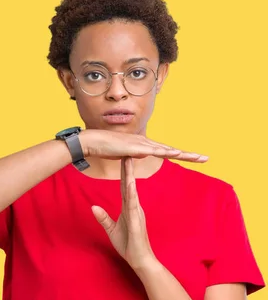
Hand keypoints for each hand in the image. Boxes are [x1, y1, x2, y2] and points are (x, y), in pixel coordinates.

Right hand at [79, 129, 207, 162]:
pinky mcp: (136, 147)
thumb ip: (133, 154)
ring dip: (183, 154)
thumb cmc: (105, 147)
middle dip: (188, 154)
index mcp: (144, 146)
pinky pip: (154, 150)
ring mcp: (142, 144)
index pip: (166, 152)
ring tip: (198, 157)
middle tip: (206, 158)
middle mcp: (146, 143)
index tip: (193, 158)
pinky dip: (167, 152)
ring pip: (167, 150)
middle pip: (171, 150)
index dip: (180, 155)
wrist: (93, 141)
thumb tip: (140, 154)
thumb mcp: (123, 154)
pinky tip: (177, 154)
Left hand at [91, 157, 156, 269]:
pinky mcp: (136, 221)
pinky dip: (132, 194)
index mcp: (128, 208)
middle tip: (127, 151)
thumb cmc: (128, 245)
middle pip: (130, 184)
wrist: (140, 261)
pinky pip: (133, 206)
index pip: (125, 187)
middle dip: (128, 168)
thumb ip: (103, 218)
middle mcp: (134, 207)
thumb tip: (93, 207)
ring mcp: (136, 213)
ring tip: (128, 162)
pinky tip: (131, 185)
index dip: (123, 173)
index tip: (122, 158)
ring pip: (132, 191)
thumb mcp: (111, 230)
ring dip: (130, 176)